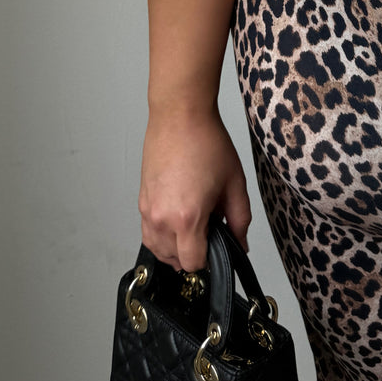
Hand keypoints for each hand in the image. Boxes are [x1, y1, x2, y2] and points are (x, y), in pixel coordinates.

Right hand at [138, 104, 251, 271]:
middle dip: (193, 253)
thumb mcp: (234, 183)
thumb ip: (240, 220)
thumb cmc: (206, 142)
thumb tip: (239, 244)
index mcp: (187, 217)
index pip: (193, 263)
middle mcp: (162, 218)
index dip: (209, 259)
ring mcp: (148, 211)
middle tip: (209, 228)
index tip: (217, 246)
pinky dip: (162, 236)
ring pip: (158, 250)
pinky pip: (148, 233)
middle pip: (174, 261)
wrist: (180, 116)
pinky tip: (178, 219)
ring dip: (175, 247)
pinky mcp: (141, 201)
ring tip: (194, 224)